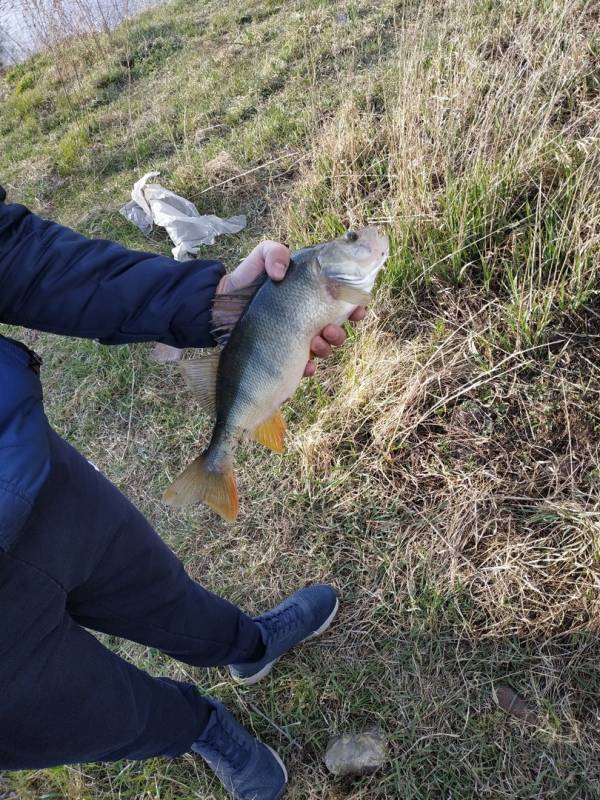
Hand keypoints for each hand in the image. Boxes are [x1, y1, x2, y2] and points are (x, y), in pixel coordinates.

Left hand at [216, 240, 365, 375]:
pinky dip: (309, 367)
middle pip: (338, 329)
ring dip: (327, 348)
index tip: (359, 307)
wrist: (217, 308)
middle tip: (329, 329)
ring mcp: (297, 339)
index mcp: (310, 295)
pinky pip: (305, 368)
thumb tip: (281, 272)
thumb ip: (273, 252)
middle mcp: (307, 318)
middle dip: (341, 332)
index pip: (342, 300)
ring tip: (315, 342)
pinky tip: (305, 364)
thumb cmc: (243, 281)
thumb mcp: (259, 257)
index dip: (356, 304)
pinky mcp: (284, 358)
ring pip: (325, 349)